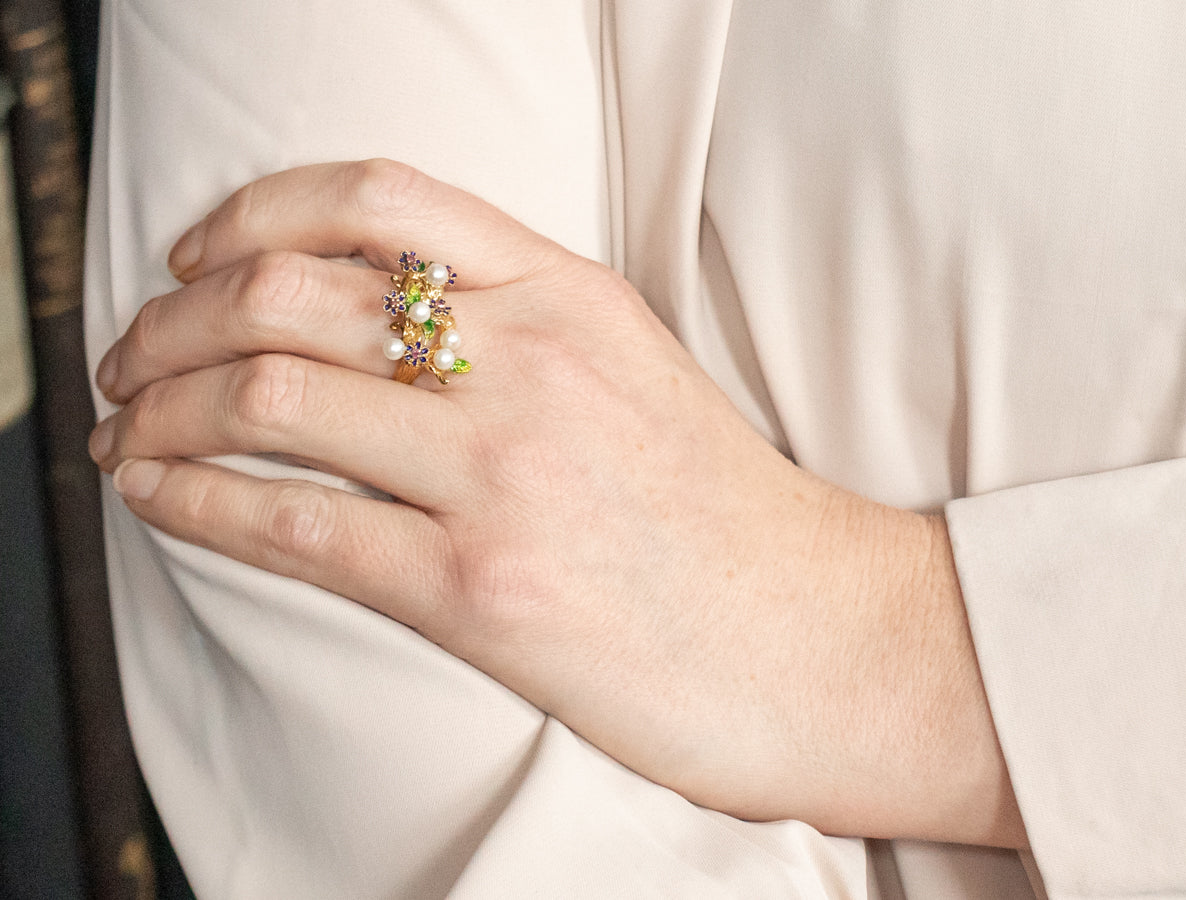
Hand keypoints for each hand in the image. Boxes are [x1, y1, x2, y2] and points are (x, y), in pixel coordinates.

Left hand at [89, 160, 1024, 846]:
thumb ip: (517, 327)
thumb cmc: (722, 516)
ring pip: (266, 395)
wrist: (815, 639)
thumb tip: (373, 323)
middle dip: (171, 319)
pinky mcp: (479, 590)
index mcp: (572, 296)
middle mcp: (532, 363)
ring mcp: (503, 474)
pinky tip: (155, 496)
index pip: (379, 200)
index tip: (198, 254)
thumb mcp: (631, 370)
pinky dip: (190, 500)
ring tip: (127, 431)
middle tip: (133, 356)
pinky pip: (290, 522)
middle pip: (289, 292)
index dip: (254, 212)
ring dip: (159, 408)